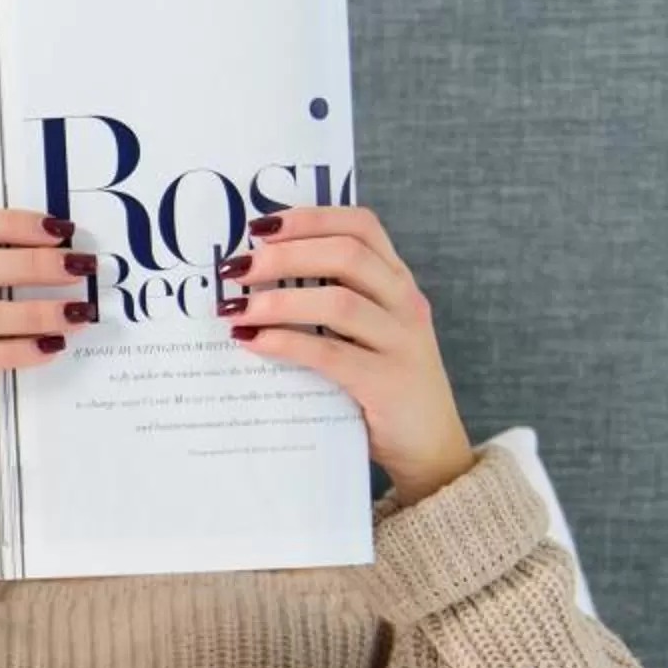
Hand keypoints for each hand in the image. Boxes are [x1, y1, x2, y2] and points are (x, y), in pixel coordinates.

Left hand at [223, 206, 472, 502]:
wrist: (431, 450)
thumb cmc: (382, 385)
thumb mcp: (366, 334)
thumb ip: (330, 302)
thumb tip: (253, 280)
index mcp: (398, 282)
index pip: (361, 226)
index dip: (311, 218)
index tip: (261, 225)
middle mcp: (405, 304)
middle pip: (346, 255)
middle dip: (285, 255)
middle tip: (236, 267)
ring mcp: (402, 343)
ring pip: (339, 302)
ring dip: (278, 300)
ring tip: (236, 308)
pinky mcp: (388, 383)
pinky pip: (331, 354)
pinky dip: (285, 343)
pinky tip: (252, 342)